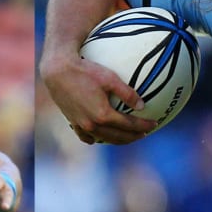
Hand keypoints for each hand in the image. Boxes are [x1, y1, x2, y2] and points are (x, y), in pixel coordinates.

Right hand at [40, 54, 155, 144]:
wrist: (57, 72)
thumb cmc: (85, 71)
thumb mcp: (109, 78)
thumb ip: (127, 93)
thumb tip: (142, 105)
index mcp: (103, 115)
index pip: (129, 124)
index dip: (144, 125)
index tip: (154, 124)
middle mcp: (92, 124)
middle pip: (118, 136)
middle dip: (134, 136)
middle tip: (145, 133)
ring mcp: (82, 125)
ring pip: (104, 138)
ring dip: (118, 140)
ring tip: (128, 137)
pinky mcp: (72, 122)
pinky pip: (86, 137)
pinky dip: (96, 139)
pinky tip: (100, 138)